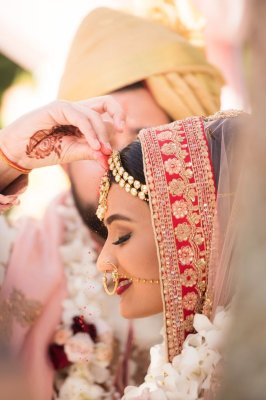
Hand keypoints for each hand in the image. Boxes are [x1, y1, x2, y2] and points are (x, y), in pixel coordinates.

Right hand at [0, 97, 124, 169]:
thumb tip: (110, 159)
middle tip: (121, 133)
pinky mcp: (57, 107)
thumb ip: (91, 152)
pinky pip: (80, 117)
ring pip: (94, 114)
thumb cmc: (44, 151)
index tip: (121, 138)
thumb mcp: (73, 153)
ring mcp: (67, 107)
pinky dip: (90, 132)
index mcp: (83, 119)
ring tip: (102, 151)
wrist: (19, 152)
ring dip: (101, 134)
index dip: (117, 122)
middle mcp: (77, 110)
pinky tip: (94, 146)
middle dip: (119, 115)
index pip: (107, 113)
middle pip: (106, 102)